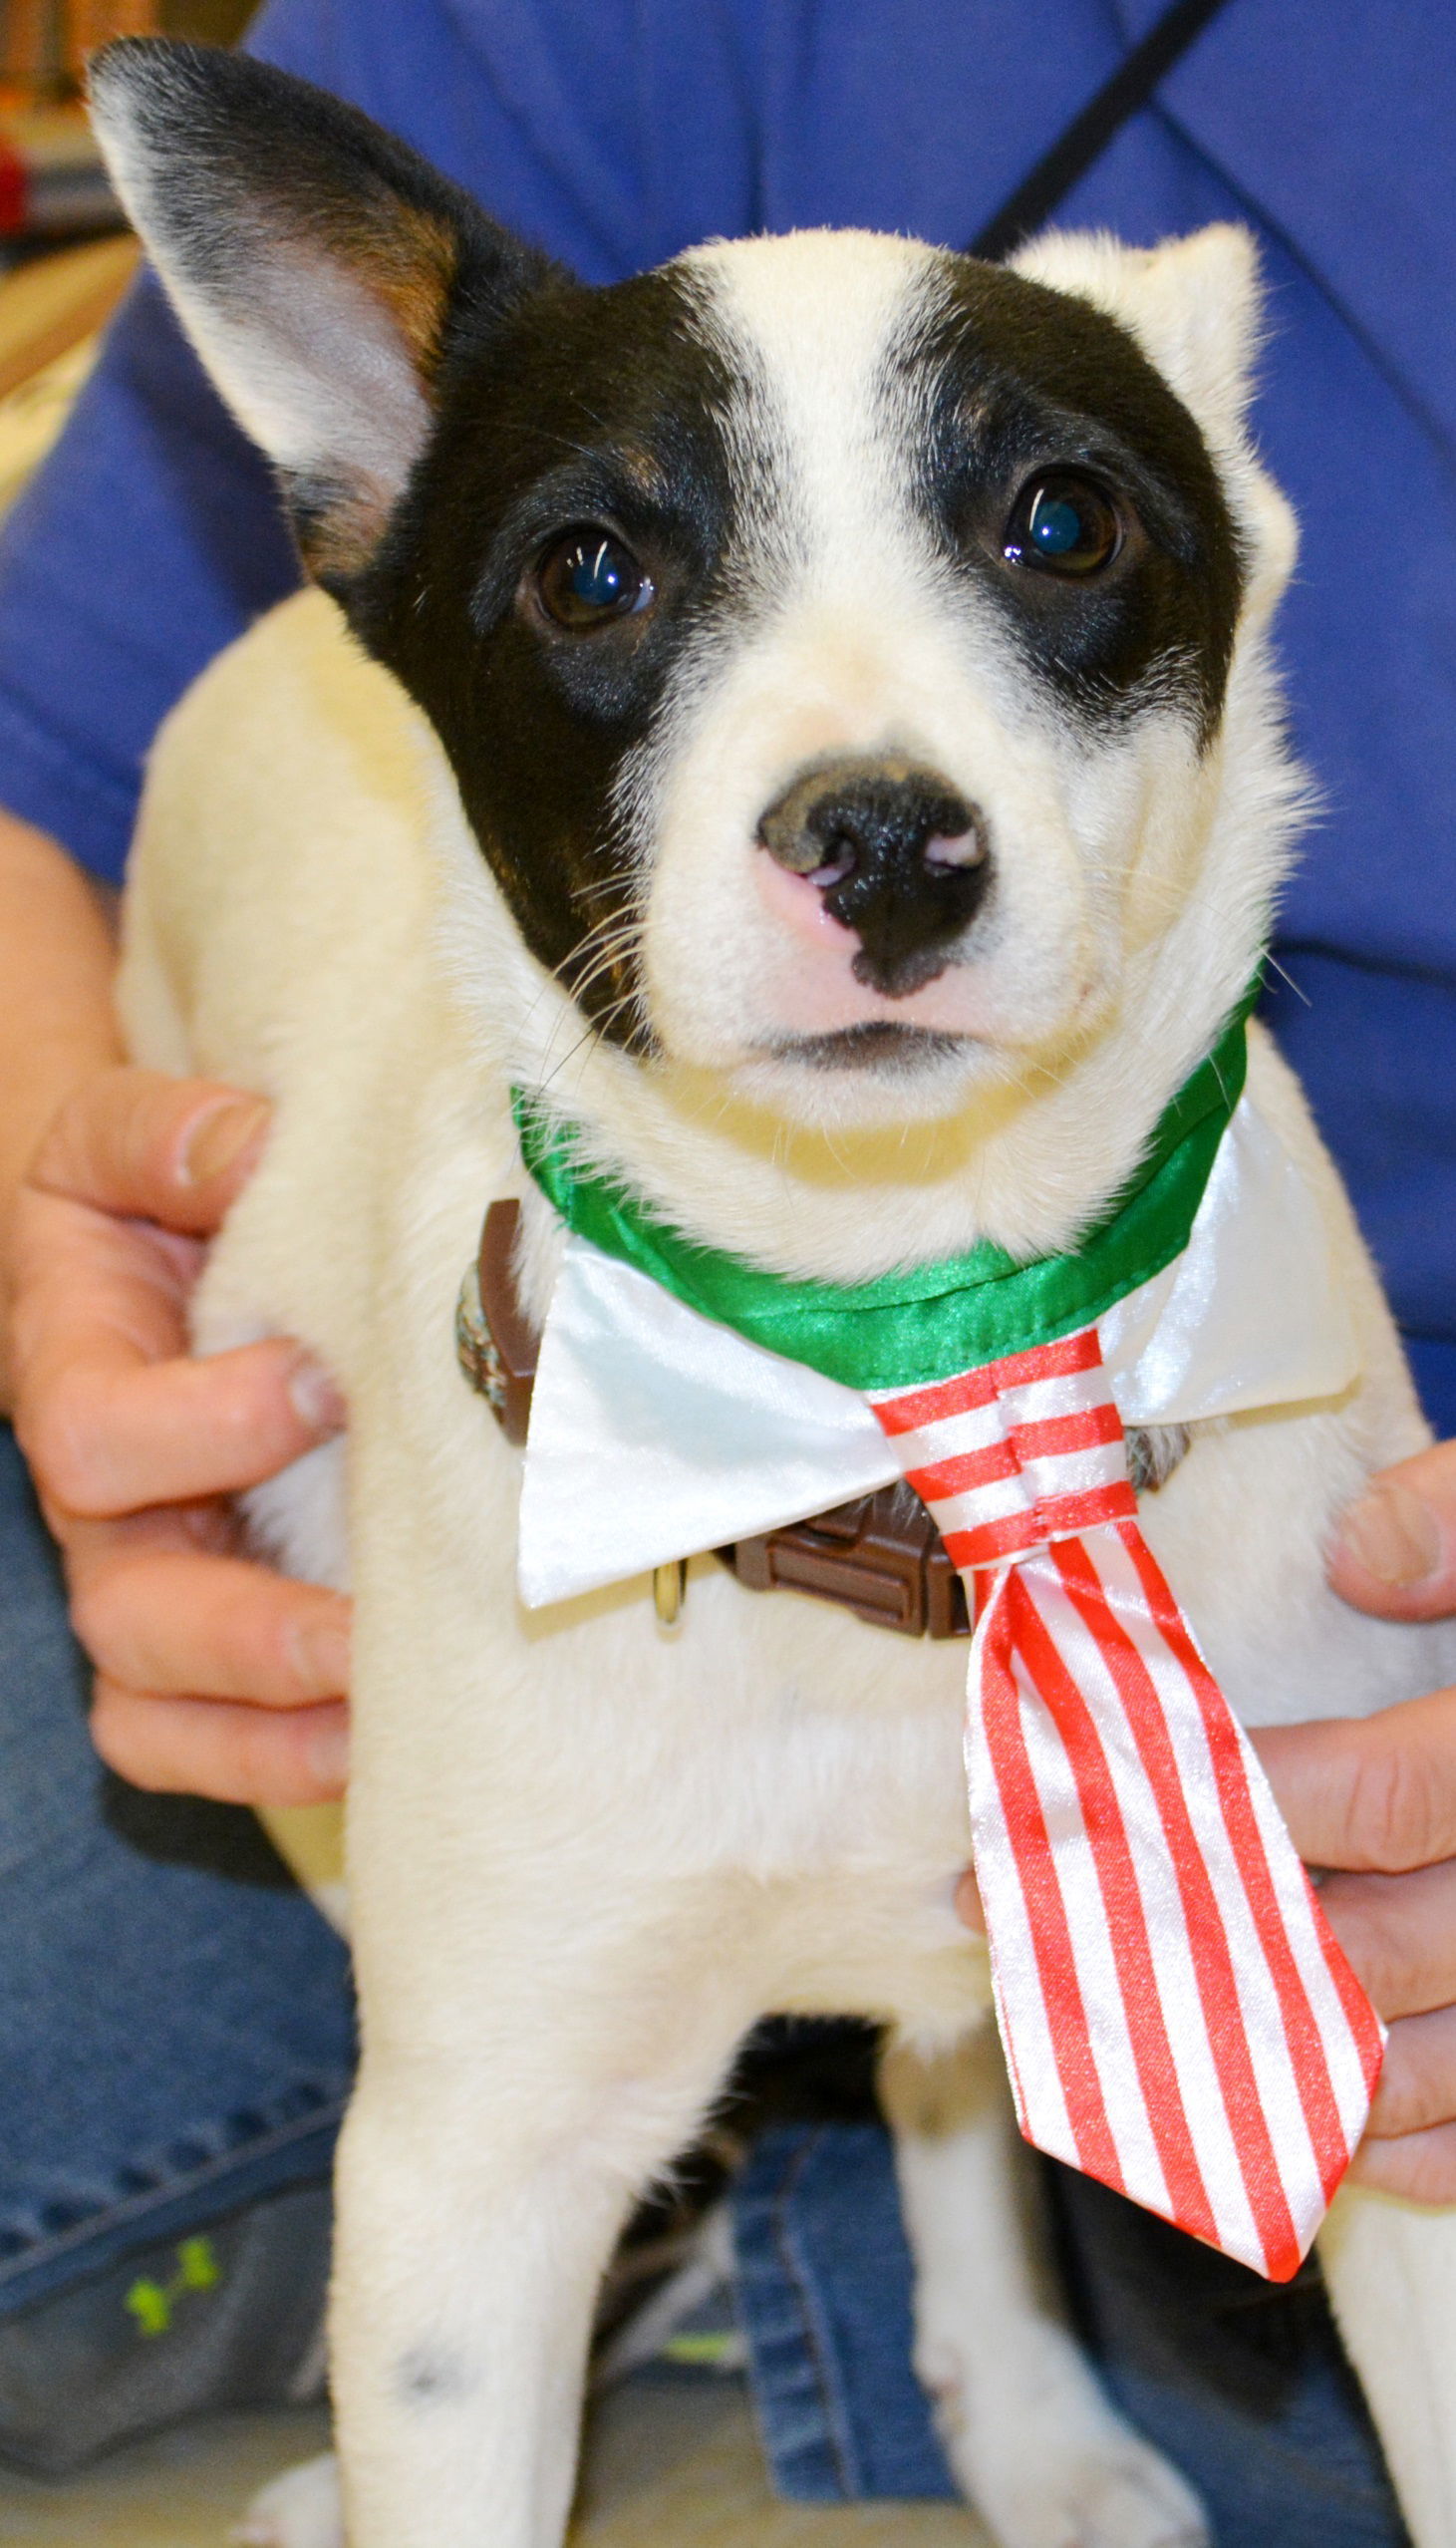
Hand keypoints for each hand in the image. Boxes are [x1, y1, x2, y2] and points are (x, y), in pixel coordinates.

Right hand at [11, 1066, 351, 1807]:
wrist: (146, 1243)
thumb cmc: (151, 1196)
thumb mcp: (133, 1134)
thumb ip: (173, 1134)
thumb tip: (251, 1151)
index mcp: (72, 1372)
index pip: (95, 1435)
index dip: (206, 1426)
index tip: (324, 1384)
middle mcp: (102, 1504)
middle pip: (127, 1612)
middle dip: (249, 1634)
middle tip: (368, 1620)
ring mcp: (147, 1581)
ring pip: (153, 1706)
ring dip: (268, 1728)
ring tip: (381, 1716)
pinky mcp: (201, 1639)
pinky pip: (192, 1744)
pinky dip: (271, 1763)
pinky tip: (373, 1743)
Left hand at [954, 1440, 1455, 2203]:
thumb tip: (1356, 1560)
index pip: (1382, 1796)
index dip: (1231, 1805)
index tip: (1086, 1797)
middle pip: (1367, 1952)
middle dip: (1180, 1941)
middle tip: (1020, 1922)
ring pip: (1426, 2067)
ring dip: (1261, 2066)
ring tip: (1114, 2037)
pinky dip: (1415, 2156)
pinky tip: (1319, 2136)